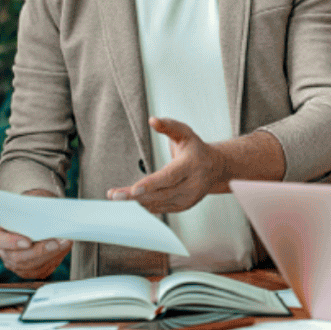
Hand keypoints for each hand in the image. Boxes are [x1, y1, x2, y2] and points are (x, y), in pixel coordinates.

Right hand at [0, 195, 70, 279]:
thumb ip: (31, 212)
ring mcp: (14, 263)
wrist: (35, 216)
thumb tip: (46, 217)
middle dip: (39, 251)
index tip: (28, 241)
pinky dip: (54, 260)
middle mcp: (3, 251)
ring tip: (64, 244)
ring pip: (30, 267)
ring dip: (51, 255)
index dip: (12, 242)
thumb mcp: (28, 204)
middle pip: (17, 258)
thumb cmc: (30, 209)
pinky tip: (62, 250)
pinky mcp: (28, 270)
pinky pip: (40, 270)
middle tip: (55, 243)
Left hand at [109, 117, 225, 213]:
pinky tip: (129, 204)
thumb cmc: (195, 148)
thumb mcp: (184, 132)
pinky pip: (161, 208)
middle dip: (136, 196)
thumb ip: (168, 126)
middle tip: (115, 196)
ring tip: (116, 198)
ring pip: (159, 203)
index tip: (134, 189)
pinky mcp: (183, 206)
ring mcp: (188, 198)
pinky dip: (144, 207)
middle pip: (161, 193)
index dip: (151, 184)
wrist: (215, 167)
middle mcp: (191, 185)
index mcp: (191, 165)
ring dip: (136, 203)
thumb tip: (152, 120)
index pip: (169, 176)